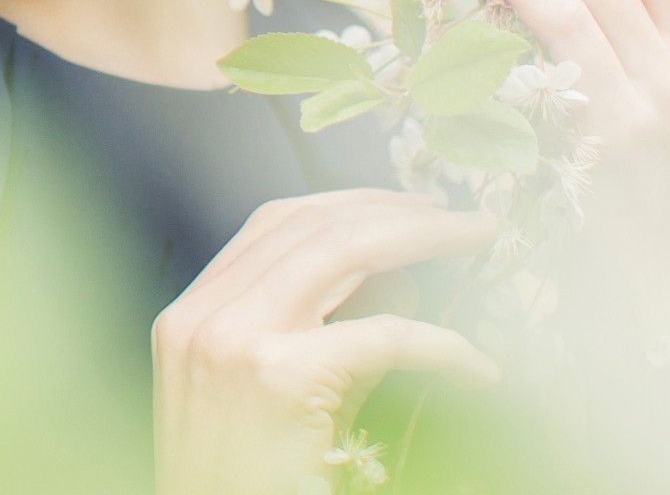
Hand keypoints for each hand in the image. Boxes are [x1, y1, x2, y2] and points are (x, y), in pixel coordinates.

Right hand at [153, 189, 497, 494]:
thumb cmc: (247, 484)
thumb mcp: (275, 397)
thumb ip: (329, 334)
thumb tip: (403, 283)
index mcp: (190, 313)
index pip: (274, 224)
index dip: (348, 203)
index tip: (405, 205)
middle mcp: (204, 315)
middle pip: (312, 225)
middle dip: (394, 210)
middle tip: (458, 216)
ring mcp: (235, 340)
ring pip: (343, 253)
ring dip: (421, 238)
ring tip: (472, 240)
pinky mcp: (279, 376)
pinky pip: (383, 336)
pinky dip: (443, 346)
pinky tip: (479, 366)